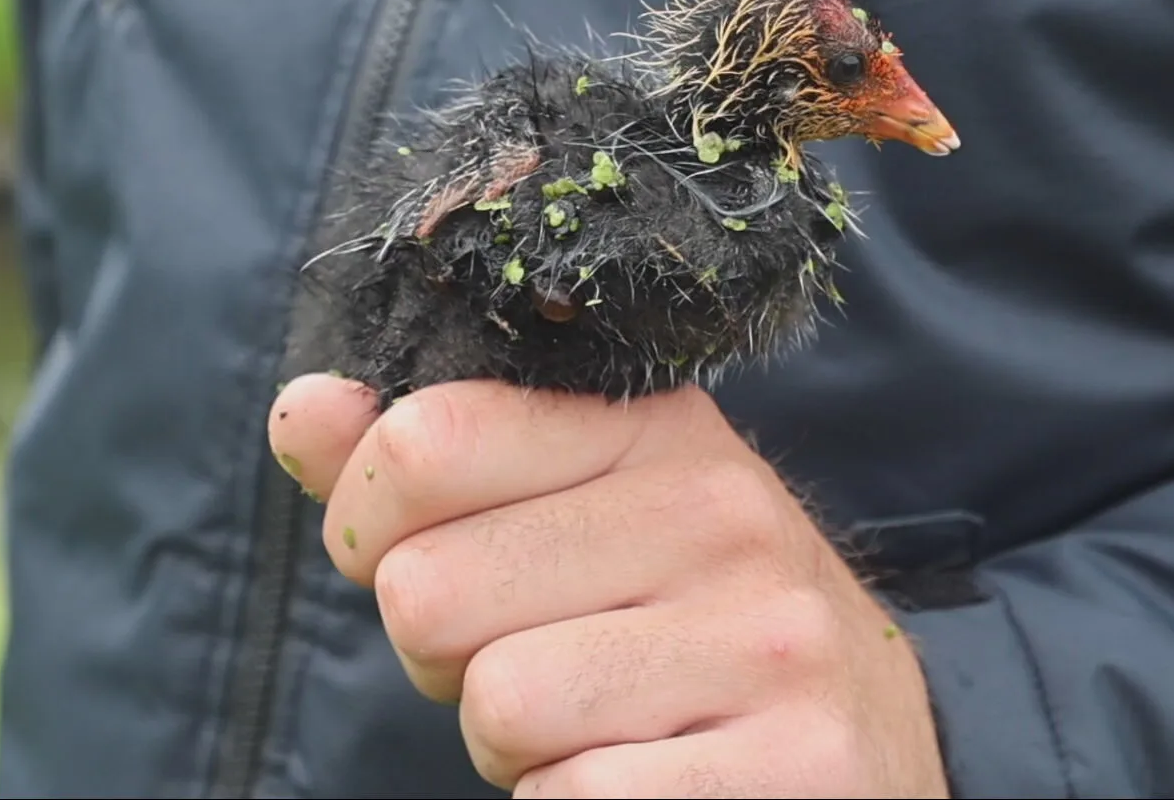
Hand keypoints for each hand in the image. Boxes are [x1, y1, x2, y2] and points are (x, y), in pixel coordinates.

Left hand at [267, 373, 949, 797]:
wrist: (873, 750)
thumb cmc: (684, 632)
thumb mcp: (576, 516)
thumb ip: (436, 467)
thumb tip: (300, 411)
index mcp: (658, 429)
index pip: (423, 441)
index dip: (378, 531)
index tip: (442, 566)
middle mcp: (725, 513)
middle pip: (430, 590)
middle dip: (450, 659)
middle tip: (544, 666)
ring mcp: (769, 641)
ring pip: (501, 705)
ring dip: (518, 750)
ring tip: (604, 728)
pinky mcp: (791, 765)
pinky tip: (651, 783)